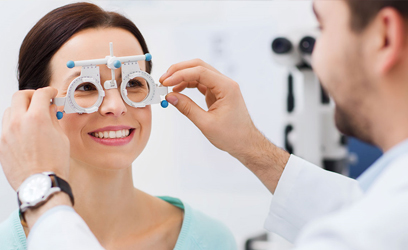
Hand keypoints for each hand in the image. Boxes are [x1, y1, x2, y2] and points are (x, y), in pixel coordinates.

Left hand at [0, 87, 69, 190]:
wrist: (40, 184)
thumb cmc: (53, 165)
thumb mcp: (61, 138)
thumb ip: (54, 120)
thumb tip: (50, 110)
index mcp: (36, 119)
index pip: (41, 94)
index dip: (49, 92)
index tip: (52, 94)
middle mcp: (18, 122)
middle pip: (20, 96)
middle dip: (32, 95)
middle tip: (40, 100)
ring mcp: (6, 133)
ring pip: (10, 110)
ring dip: (21, 110)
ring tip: (31, 118)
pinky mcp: (0, 144)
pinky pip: (5, 127)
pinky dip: (15, 125)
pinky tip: (25, 133)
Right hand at [160, 59, 289, 192]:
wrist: (245, 143)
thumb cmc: (232, 135)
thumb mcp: (206, 123)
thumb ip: (187, 108)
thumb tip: (170, 97)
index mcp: (227, 87)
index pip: (200, 72)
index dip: (180, 74)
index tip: (166, 82)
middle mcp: (225, 83)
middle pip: (199, 66)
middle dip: (179, 70)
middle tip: (164, 80)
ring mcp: (222, 87)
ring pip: (199, 73)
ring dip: (182, 76)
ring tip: (168, 86)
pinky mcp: (218, 93)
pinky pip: (201, 83)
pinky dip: (188, 84)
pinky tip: (178, 90)